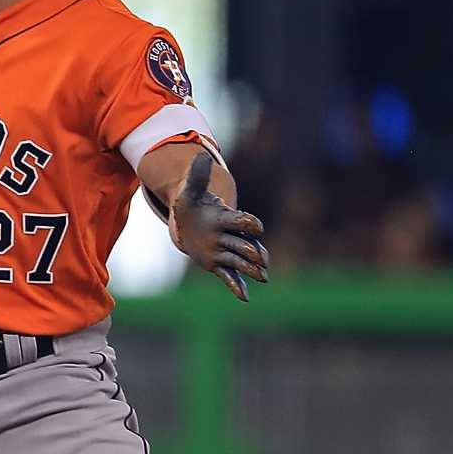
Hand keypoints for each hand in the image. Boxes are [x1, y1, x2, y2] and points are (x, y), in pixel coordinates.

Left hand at [169, 152, 268, 300]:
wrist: (189, 222)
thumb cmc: (192, 206)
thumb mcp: (190, 192)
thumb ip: (197, 176)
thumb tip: (201, 155)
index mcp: (227, 218)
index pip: (243, 221)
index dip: (250, 224)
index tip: (257, 228)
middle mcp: (230, 236)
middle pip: (245, 245)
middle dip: (253, 252)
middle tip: (262, 261)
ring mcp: (225, 251)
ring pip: (241, 262)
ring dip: (251, 269)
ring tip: (263, 277)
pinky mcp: (217, 265)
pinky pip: (229, 277)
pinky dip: (237, 287)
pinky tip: (245, 298)